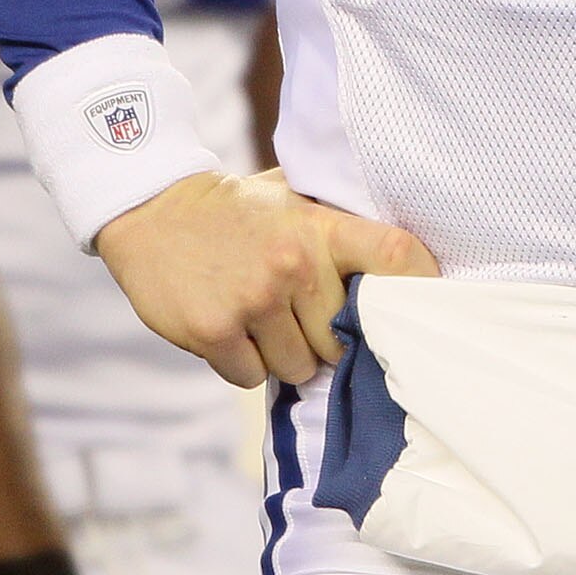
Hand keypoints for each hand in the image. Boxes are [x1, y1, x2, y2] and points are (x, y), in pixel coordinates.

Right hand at [93, 168, 434, 386]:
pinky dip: (243, 363)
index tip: (423, 304)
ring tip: (257, 315)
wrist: (152, 211)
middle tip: (294, 312)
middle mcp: (292, 264)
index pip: (394, 254)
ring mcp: (252, 299)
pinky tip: (228, 326)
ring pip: (297, 366)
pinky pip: (252, 377)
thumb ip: (336, 223)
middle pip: (339, 340)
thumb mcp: (291, 197)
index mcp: (319, 227)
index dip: (419, 283)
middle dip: (320, 338)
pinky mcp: (214, 331)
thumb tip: (400, 258)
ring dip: (280, 353)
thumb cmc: (238, 210)